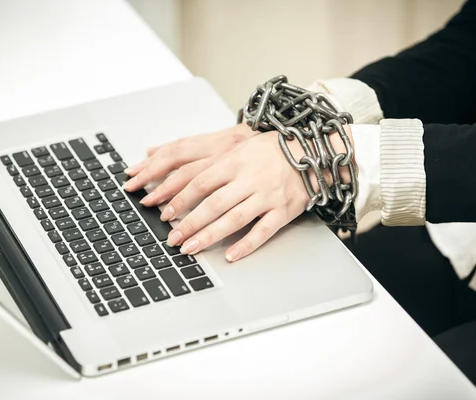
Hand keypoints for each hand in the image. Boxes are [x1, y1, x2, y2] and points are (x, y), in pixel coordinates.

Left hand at [133, 131, 310, 261]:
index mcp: (235, 161)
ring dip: (209, 235)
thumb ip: (209, 162)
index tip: (164, 213)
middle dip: (189, 223)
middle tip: (172, 239)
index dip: (180, 199)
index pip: (201, 181)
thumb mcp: (238, 148)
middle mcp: (249, 179)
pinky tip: (230, 255)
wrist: (311, 152)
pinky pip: (263, 231)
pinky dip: (246, 245)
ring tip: (190, 248)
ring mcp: (267, 196)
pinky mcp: (283, 211)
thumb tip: (167, 161)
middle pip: (213, 204)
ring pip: (234, 219)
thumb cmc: (269, 151)